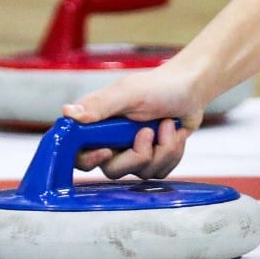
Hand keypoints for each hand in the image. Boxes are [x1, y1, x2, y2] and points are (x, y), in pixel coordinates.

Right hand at [64, 63, 209, 179]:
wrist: (192, 89)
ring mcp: (133, 151)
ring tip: (167, 125)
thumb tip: (67, 113)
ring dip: (161, 150)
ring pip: (140, 173)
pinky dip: (172, 153)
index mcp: (97, 123)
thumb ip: (100, 105)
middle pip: (112, 170)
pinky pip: (159, 172)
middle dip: (137, 155)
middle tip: (148, 132)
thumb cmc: (159, 86)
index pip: (77, 153)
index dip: (88, 159)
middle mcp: (111, 140)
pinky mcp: (153, 158)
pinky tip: (174, 133)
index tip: (107, 151)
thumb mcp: (129, 93)